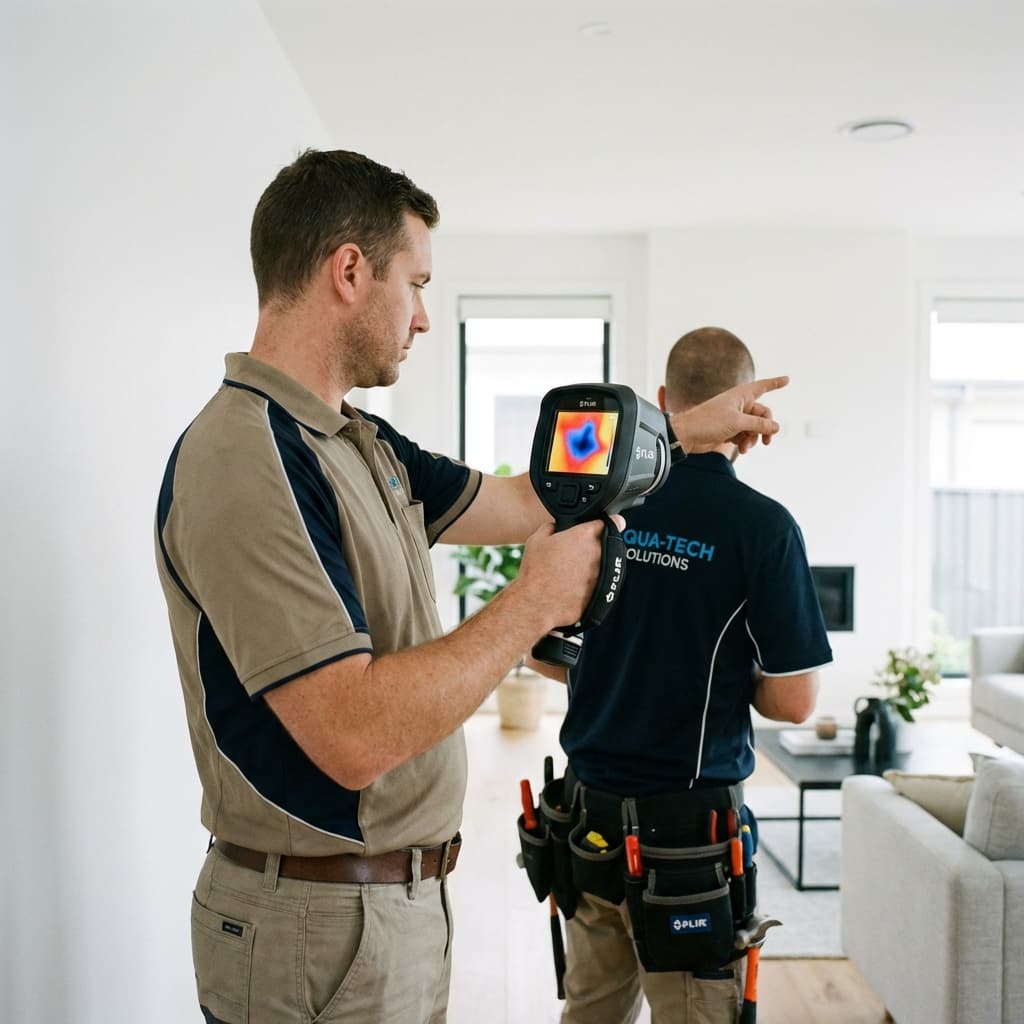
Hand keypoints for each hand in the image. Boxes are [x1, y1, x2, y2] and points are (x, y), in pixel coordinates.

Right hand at [515, 514, 625, 630]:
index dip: (601, 524)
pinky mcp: (603, 591)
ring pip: (605, 564)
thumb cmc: (537, 573)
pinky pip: (600, 582)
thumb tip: (555, 527)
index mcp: (585, 536)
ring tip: (571, 572)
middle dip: (594, 546)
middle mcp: (598, 553)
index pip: (607, 522)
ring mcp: (602, 573)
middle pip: (606, 543)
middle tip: (576, 553)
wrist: (538, 604)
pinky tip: (573, 585)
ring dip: (593, 565)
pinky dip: (590, 582)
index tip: (599, 527)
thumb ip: (551, 527)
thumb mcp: (536, 540)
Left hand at [671, 375, 788, 454]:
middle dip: (765, 428)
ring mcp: (734, 418)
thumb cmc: (708, 422)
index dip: (775, 383)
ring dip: (753, 438)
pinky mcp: (728, 430)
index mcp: (740, 395)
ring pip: (754, 428)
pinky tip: (740, 449)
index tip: (788, 379)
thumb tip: (776, 427)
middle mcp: (739, 405)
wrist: (686, 435)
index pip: (762, 387)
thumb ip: (759, 424)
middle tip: (767, 442)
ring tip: (745, 448)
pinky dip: (745, 443)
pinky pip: (745, 436)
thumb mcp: (737, 422)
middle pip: (763, 415)